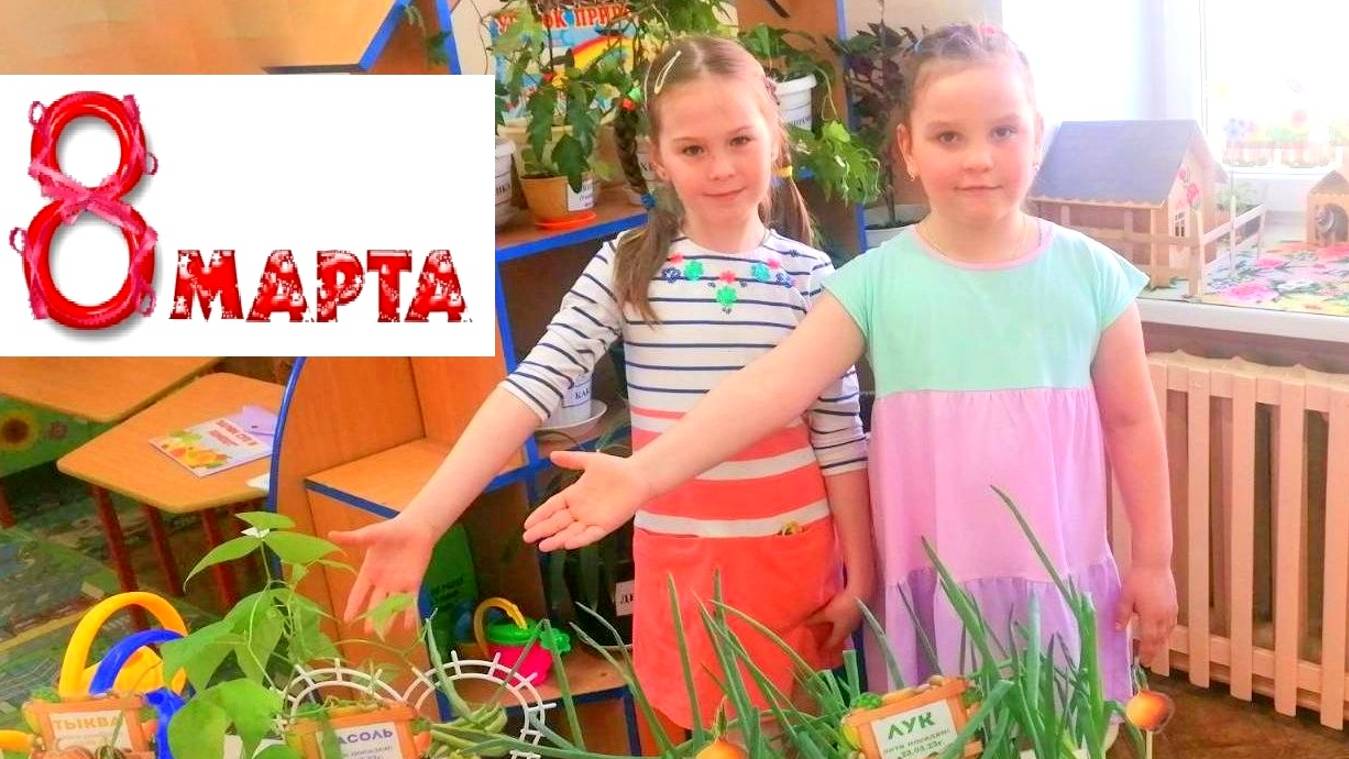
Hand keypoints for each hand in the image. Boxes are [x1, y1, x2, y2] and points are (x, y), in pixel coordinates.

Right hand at [329, 511, 437, 633]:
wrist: (415, 528)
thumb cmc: (391, 531)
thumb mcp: (371, 534)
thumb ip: (353, 538)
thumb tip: (331, 534)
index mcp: (369, 573)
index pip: (358, 593)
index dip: (353, 606)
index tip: (347, 620)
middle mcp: (382, 583)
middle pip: (375, 603)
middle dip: (371, 617)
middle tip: (368, 632)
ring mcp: (398, 585)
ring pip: (392, 606)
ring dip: (389, 619)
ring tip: (384, 634)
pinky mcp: (414, 584)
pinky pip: (411, 601)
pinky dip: (410, 613)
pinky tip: (409, 626)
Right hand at [522, 450, 651, 550]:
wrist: (637, 476)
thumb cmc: (614, 468)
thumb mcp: (590, 461)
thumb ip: (571, 460)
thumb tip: (552, 455)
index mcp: (573, 495)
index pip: (552, 507)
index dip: (540, 515)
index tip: (527, 524)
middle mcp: (579, 510)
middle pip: (557, 522)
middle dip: (543, 530)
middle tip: (527, 538)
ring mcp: (591, 519)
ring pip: (570, 532)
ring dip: (557, 539)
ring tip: (543, 546)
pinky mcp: (604, 526)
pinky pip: (589, 535)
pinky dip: (579, 540)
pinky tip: (567, 544)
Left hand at [806, 587, 864, 649]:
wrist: (859, 594)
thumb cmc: (842, 606)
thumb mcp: (826, 613)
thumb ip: (815, 619)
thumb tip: (804, 624)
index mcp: (841, 633)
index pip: (831, 644)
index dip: (824, 648)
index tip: (818, 651)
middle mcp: (848, 630)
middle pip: (837, 638)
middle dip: (829, 640)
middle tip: (820, 641)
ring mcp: (853, 622)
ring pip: (841, 630)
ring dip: (834, 631)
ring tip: (826, 630)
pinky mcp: (855, 613)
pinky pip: (844, 622)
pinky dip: (838, 623)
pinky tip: (834, 618)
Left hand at [1115, 563, 1177, 666]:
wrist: (1155, 564)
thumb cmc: (1137, 579)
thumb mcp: (1125, 597)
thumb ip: (1122, 614)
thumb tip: (1118, 630)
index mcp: (1151, 617)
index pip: (1150, 641)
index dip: (1147, 653)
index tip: (1144, 662)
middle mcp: (1164, 617)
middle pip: (1160, 639)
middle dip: (1154, 651)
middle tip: (1148, 660)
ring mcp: (1171, 611)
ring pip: (1167, 632)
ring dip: (1161, 642)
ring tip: (1154, 649)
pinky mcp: (1174, 604)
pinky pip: (1171, 624)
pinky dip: (1166, 632)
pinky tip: (1162, 632)